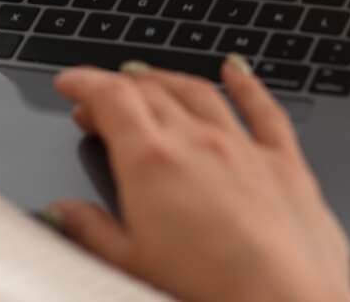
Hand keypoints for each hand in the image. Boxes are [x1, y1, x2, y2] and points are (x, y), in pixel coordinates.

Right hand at [49, 58, 349, 301]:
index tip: (69, 82)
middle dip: (117, 87)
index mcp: (152, 162)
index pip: (110, 98)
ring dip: (168, 80)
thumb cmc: (212, 293)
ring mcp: (243, 147)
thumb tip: (64, 211)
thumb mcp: (130, 269)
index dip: (84, 82)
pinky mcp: (284, 163)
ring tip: (149, 78)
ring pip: (199, 92)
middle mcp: (197, 141)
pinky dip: (246, 84)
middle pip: (150, 91)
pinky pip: (263, 109)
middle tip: (98, 99)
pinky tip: (236, 70)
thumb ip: (92, 232)